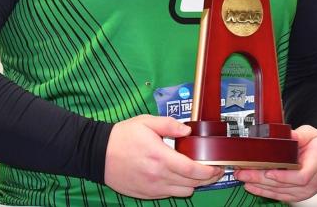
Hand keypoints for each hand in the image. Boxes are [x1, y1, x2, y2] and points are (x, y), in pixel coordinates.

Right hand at [104, 115, 224, 198]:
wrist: (98, 154)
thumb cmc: (123, 136)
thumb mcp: (146, 122)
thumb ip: (169, 125)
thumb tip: (188, 131)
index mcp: (161, 157)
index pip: (193, 170)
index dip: (210, 171)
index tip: (218, 167)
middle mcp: (158, 176)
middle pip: (192, 183)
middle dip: (207, 178)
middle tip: (214, 170)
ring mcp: (152, 188)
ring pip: (183, 192)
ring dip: (193, 184)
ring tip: (195, 173)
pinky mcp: (146, 195)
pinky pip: (169, 195)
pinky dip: (178, 188)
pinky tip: (177, 177)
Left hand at [233, 125, 316, 202]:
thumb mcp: (311, 134)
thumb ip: (299, 135)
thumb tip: (288, 134)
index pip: (302, 176)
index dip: (284, 176)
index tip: (269, 172)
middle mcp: (313, 181)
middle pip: (286, 185)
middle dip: (262, 179)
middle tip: (245, 172)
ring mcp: (305, 190)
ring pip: (281, 192)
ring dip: (260, 187)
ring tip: (244, 178)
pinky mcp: (297, 194)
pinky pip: (281, 195)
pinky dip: (265, 192)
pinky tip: (252, 187)